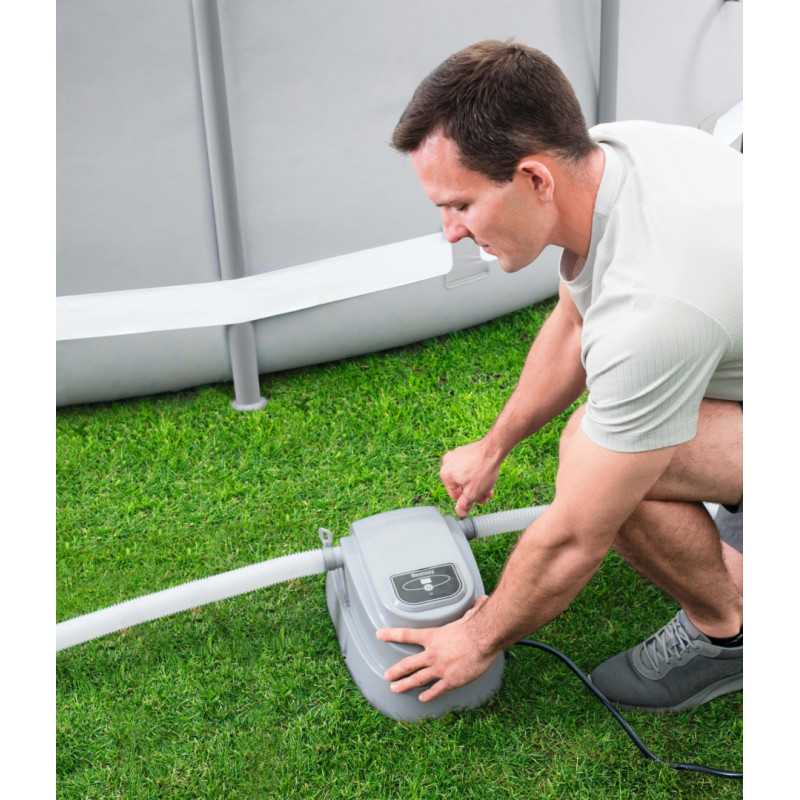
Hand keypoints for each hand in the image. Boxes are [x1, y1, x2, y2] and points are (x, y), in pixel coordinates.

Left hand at [376, 596, 496, 702]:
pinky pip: (436, 690)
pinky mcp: (450, 680)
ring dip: (405, 684)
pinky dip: (428, 695)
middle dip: (395, 671)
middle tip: (386, 676)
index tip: (379, 634)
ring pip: (417, 679)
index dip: (391, 635)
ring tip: (395, 689)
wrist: (483, 640)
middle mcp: (432, 653)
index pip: (407, 634)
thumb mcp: (467, 616)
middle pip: (408, 664)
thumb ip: (469, 611)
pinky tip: (422, 699)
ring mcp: (439, 668)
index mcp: (432, 636)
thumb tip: (480, 600)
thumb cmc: (475, 626)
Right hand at [440, 438, 502, 516]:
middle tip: (485, 495)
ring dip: (477, 484)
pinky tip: (486, 476)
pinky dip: (476, 473)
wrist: (494, 449)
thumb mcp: (473, 493)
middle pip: (460, 486)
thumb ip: (464, 505)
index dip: (468, 501)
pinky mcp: (465, 451)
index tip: (478, 500)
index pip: (454, 496)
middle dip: (474, 492)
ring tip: (489, 487)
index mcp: (445, 474)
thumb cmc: (483, 469)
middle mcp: (447, 463)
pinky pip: (468, 467)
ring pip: (465, 477)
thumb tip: (460, 513)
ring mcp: (456, 455)